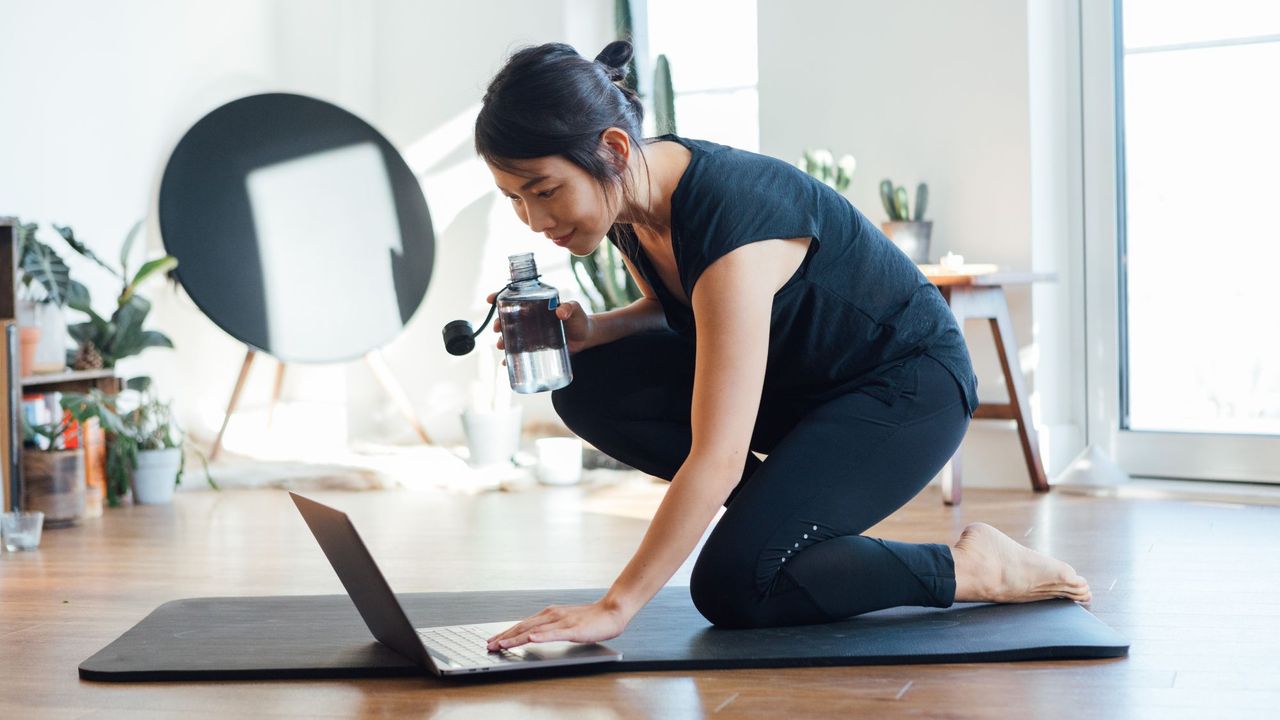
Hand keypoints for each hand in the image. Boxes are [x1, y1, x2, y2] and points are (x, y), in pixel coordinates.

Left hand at [484, 599, 628, 650]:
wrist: (611, 611)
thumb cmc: (590, 619)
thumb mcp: (564, 622)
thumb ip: (549, 628)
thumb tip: (533, 636)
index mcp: (549, 614)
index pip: (523, 624)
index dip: (507, 633)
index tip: (493, 640)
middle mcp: (553, 615)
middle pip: (524, 626)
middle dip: (505, 636)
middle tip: (490, 645)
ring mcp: (563, 622)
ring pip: (535, 630)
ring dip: (517, 637)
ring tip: (503, 644)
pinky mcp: (574, 629)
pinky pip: (556, 633)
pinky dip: (542, 636)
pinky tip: (532, 638)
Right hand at [486, 292, 594, 356]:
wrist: (586, 337)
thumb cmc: (579, 319)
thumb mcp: (574, 310)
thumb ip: (569, 308)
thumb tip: (561, 311)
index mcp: (535, 305)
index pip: (514, 298)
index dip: (499, 297)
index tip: (490, 300)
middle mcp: (529, 319)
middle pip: (508, 319)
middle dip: (498, 323)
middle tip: (497, 328)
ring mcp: (531, 334)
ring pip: (511, 336)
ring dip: (502, 341)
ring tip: (501, 346)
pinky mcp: (535, 348)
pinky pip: (519, 352)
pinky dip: (511, 358)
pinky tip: (505, 364)